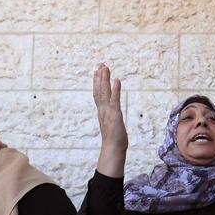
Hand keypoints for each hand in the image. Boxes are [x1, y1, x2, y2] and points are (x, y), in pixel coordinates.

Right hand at [94, 63, 126, 177]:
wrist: (112, 149)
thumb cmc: (113, 139)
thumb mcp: (111, 125)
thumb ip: (110, 118)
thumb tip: (111, 115)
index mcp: (102, 112)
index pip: (98, 94)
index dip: (97, 82)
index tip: (97, 71)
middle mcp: (103, 110)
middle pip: (99, 90)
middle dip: (99, 77)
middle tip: (100, 64)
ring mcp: (108, 112)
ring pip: (104, 92)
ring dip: (104, 79)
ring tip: (105, 67)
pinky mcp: (115, 115)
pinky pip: (115, 100)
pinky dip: (115, 90)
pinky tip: (117, 80)